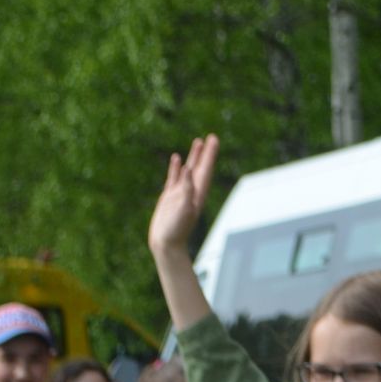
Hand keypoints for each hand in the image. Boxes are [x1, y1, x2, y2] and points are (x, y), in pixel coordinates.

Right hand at [149, 134, 219, 256]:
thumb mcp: (184, 208)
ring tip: (197, 142)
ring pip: (188, 170)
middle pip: (200, 167)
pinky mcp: (169, 197)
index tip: (214, 139)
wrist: (166, 244)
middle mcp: (191, 192)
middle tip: (212, 137)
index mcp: (198, 194)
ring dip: (193, 157)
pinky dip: (177, 168)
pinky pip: (174, 178)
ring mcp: (180, 194)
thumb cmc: (176, 230)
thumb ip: (187, 188)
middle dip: (206, 153)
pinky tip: (176, 159)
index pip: (206, 170)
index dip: (210, 155)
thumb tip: (188, 168)